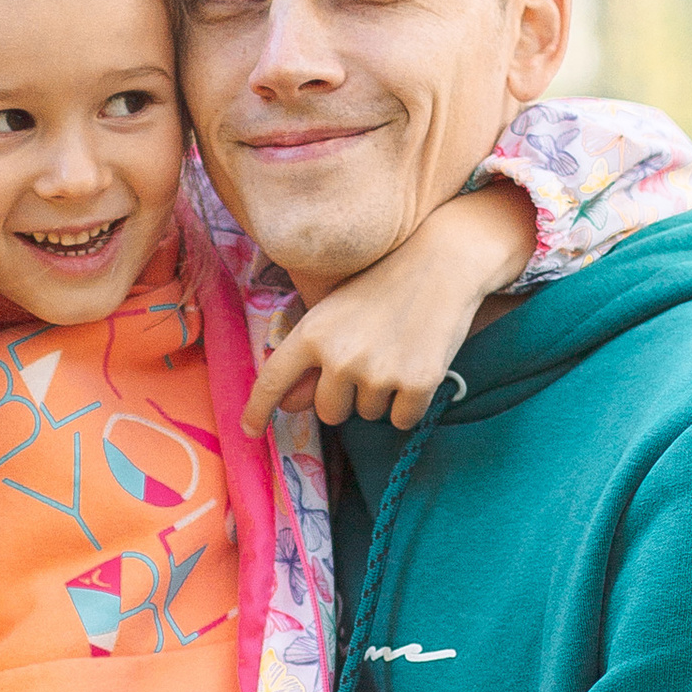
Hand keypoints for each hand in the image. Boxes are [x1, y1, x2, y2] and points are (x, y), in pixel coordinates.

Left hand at [242, 182, 536, 435]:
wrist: (443, 261)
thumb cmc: (383, 285)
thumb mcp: (336, 311)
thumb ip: (311, 358)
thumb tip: (290, 406)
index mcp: (312, 334)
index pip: (273, 380)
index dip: (258, 409)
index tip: (248, 431)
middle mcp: (339, 358)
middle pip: (329, 412)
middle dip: (346, 398)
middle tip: (370, 359)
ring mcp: (378, 372)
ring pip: (369, 415)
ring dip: (381, 395)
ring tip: (397, 351)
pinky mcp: (417, 383)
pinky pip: (402, 419)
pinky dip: (409, 404)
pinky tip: (418, 365)